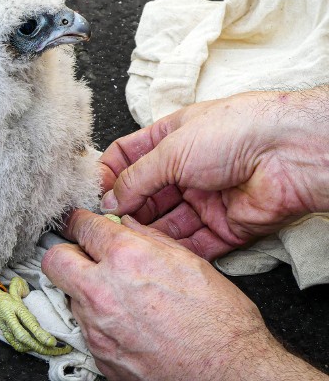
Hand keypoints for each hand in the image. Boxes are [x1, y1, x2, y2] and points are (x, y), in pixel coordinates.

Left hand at [42, 210, 326, 380]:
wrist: (230, 375)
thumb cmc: (221, 322)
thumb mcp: (191, 263)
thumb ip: (149, 238)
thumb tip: (127, 225)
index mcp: (126, 259)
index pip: (81, 226)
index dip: (82, 221)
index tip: (84, 223)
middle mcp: (103, 293)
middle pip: (54, 260)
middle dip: (67, 252)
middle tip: (85, 254)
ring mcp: (97, 328)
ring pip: (69, 295)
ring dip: (85, 288)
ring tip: (117, 293)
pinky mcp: (99, 355)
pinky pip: (85, 326)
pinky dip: (98, 319)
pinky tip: (125, 320)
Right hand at [99, 87, 328, 259]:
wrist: (289, 152)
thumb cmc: (237, 131)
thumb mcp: (171, 149)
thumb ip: (137, 178)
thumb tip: (111, 198)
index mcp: (172, 139)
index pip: (128, 157)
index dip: (109, 173)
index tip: (93, 191)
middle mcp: (187, 169)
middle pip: (145, 193)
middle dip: (125, 206)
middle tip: (107, 219)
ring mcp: (205, 198)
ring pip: (166, 222)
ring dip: (146, 230)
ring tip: (127, 237)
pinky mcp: (224, 226)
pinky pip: (194, 243)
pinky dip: (173, 250)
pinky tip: (154, 252)